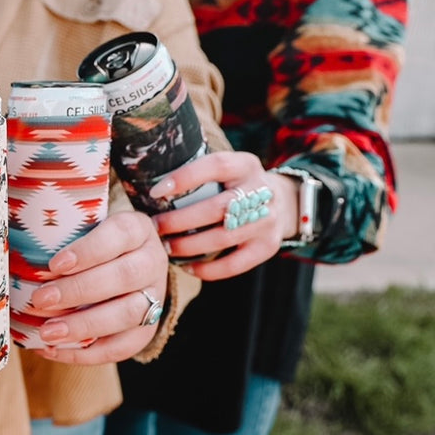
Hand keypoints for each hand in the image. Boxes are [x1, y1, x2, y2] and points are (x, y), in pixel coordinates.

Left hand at [26, 210, 167, 363]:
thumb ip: (54, 229)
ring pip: (129, 314)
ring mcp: (156, 297)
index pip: (120, 234)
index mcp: (137, 229)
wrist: (124, 264)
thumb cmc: (89, 242)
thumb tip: (9, 239)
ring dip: (84, 326)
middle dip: (79, 291)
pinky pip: (123, 346)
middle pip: (125, 276)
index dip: (89, 250)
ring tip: (47, 332)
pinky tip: (53, 350)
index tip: (55, 264)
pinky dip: (87, 353)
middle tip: (40, 300)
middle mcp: (152, 262)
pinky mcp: (147, 329)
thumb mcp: (80, 226)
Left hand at [150, 151, 297, 279]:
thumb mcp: (226, 171)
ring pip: (223, 237)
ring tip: (166, 248)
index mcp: (246, 165)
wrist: (282, 203)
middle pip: (217, 208)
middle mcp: (262, 191)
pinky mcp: (268, 246)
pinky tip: (187, 267)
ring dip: (189, 246)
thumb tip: (151, 190)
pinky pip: (234, 264)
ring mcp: (268, 220)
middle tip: (155, 227)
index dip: (185, 178)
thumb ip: (199, 175)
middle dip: (180, 220)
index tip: (155, 192)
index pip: (217, 165)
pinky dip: (208, 269)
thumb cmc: (236, 188)